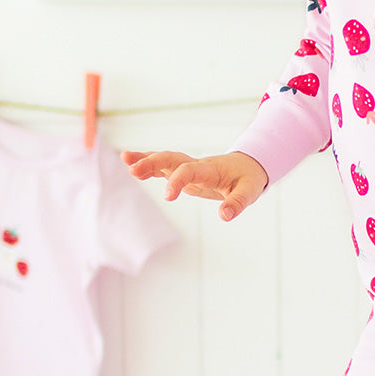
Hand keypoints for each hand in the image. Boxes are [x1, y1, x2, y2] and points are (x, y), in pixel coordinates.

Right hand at [121, 150, 268, 221]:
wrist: (248, 165)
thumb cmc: (248, 178)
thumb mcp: (249, 191)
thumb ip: (237, 203)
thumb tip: (224, 216)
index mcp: (210, 170)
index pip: (190, 171)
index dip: (178, 181)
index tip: (167, 197)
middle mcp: (197, 165)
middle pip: (172, 159)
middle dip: (153, 163)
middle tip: (133, 170)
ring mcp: (189, 167)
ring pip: (165, 160)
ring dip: (146, 159)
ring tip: (125, 160)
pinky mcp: (185, 171)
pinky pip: (164, 166)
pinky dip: (149, 165)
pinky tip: (131, 167)